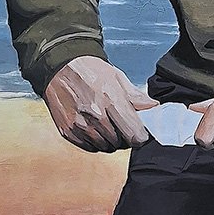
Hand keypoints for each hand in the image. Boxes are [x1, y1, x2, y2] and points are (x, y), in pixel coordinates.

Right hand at [43, 56, 157, 152]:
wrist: (59, 67)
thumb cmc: (90, 71)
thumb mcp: (117, 78)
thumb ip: (136, 97)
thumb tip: (153, 108)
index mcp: (111, 100)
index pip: (134, 135)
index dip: (141, 137)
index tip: (140, 132)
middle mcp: (95, 116)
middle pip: (120, 143)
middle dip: (126, 137)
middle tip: (122, 125)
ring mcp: (79, 126)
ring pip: (105, 147)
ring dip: (111, 141)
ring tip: (108, 125)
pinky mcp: (67, 132)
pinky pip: (89, 147)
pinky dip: (95, 142)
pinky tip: (95, 128)